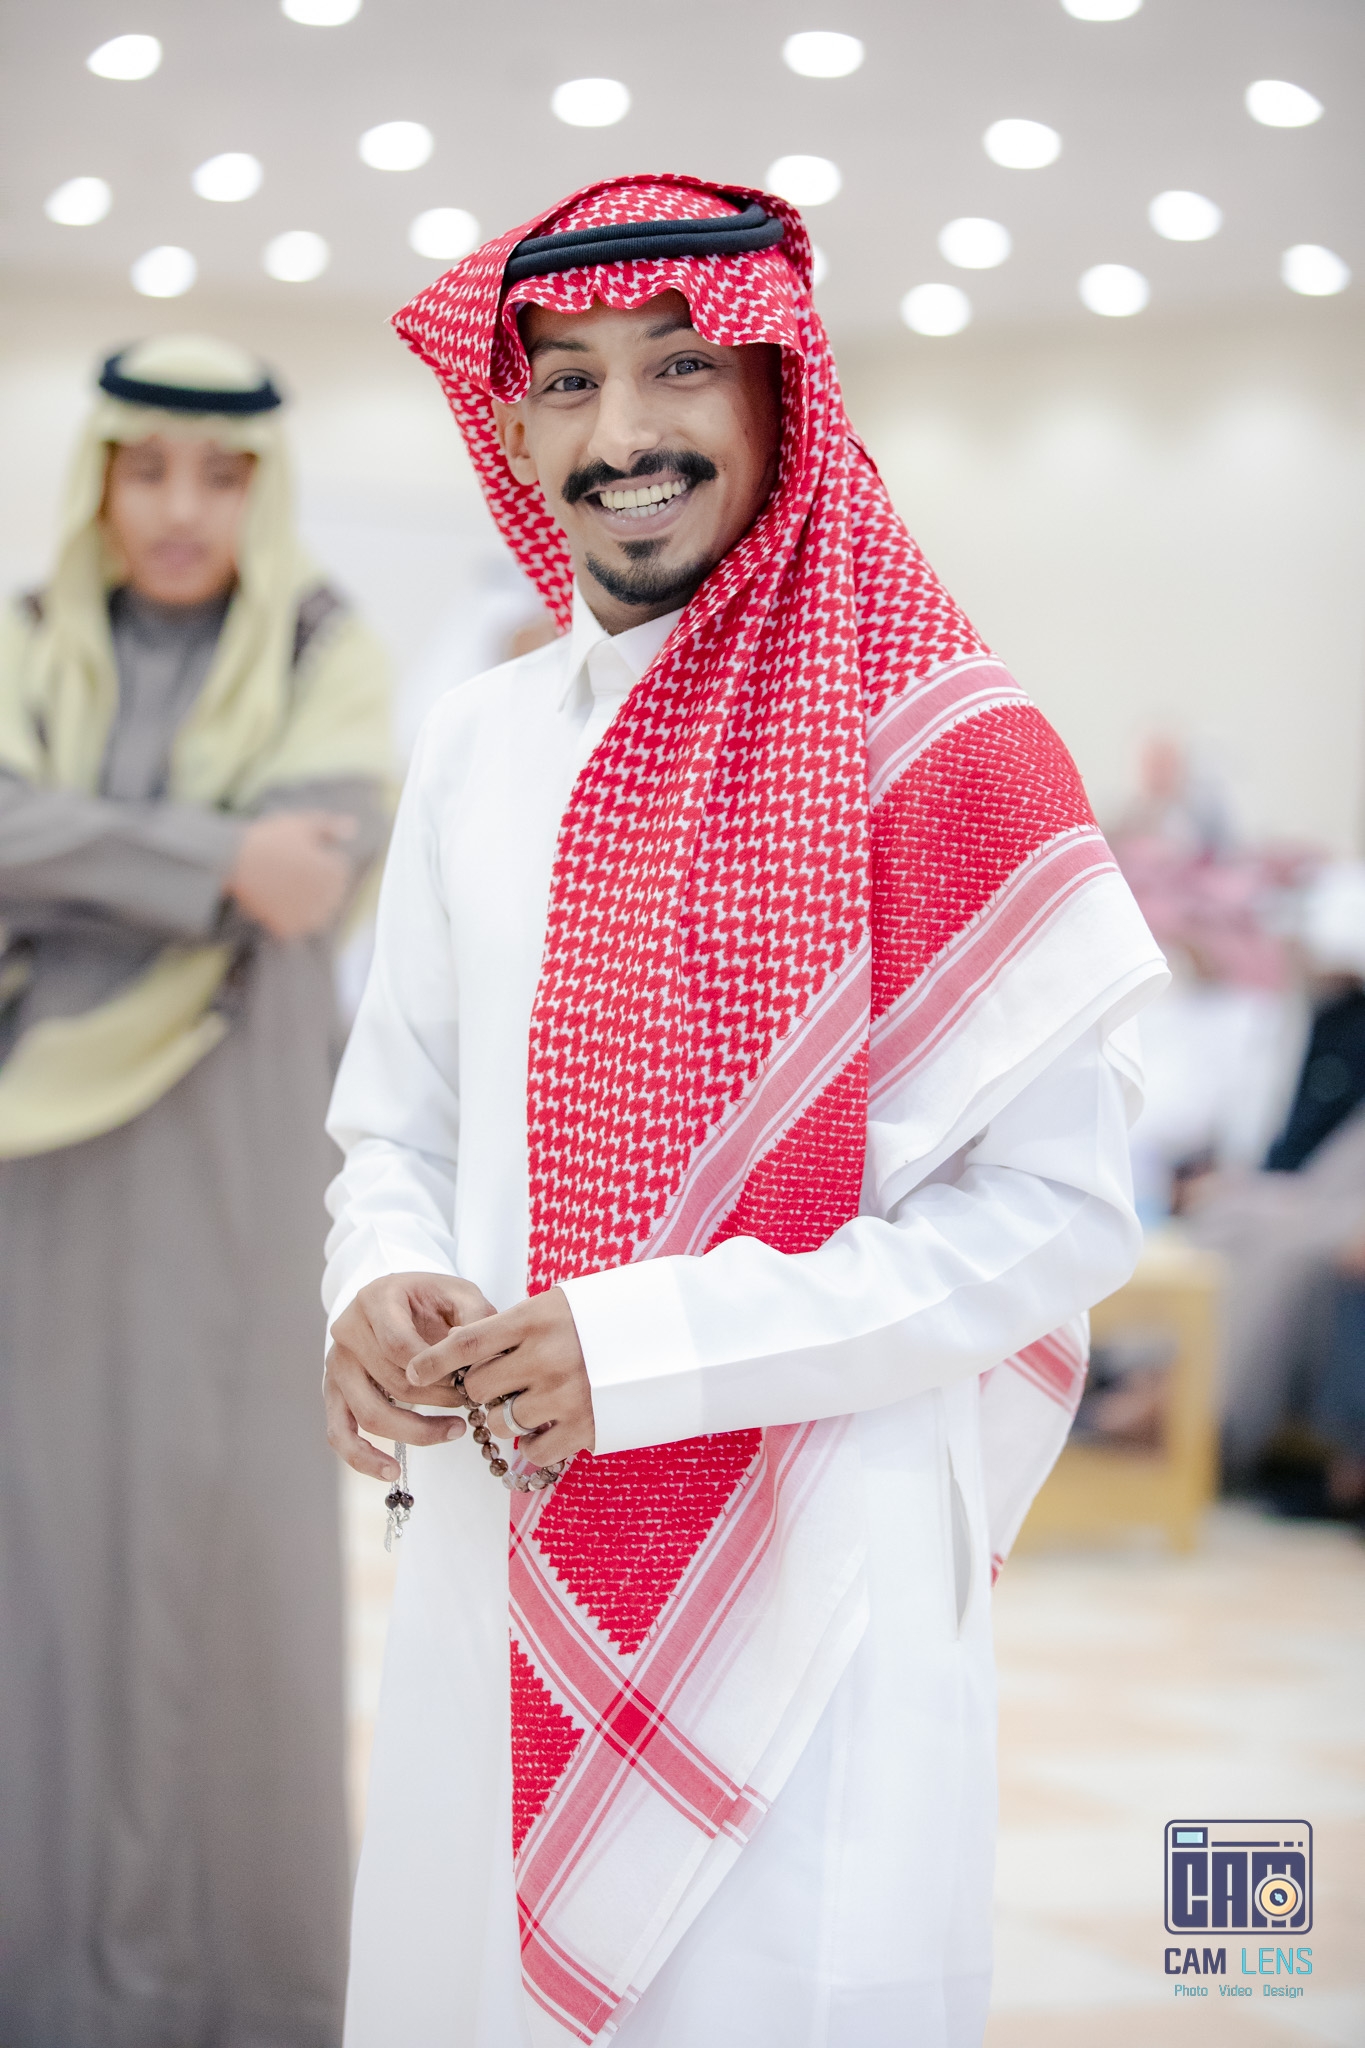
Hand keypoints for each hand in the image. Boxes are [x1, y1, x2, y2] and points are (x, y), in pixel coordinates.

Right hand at [227, 810, 356, 939]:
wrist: (232, 860)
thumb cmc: (267, 839)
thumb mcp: (300, 825)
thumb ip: (329, 827)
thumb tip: (353, 828)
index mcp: (334, 871)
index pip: (340, 871)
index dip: (322, 860)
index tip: (300, 855)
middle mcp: (326, 896)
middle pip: (332, 894)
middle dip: (317, 884)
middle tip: (289, 872)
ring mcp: (307, 914)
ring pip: (319, 913)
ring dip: (309, 904)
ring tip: (285, 888)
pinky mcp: (288, 927)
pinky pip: (298, 926)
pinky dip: (292, 919)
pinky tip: (278, 904)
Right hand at [324, 1272, 495, 1483]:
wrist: (399, 1299)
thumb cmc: (433, 1298)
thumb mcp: (459, 1293)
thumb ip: (475, 1316)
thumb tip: (474, 1358)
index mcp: (375, 1300)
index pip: (399, 1346)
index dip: (435, 1370)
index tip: (467, 1378)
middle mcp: (347, 1331)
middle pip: (391, 1382)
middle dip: (438, 1398)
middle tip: (471, 1402)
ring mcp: (336, 1364)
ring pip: (369, 1413)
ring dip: (416, 1430)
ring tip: (454, 1431)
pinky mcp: (333, 1393)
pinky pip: (340, 1434)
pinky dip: (363, 1458)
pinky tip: (391, 1472)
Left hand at [405, 1287, 594, 1470]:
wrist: (667, 1335)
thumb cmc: (604, 1317)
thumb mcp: (559, 1304)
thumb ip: (514, 1325)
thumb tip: (461, 1344)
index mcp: (535, 1318)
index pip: (466, 1341)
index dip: (433, 1358)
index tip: (413, 1369)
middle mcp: (545, 1357)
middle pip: (478, 1386)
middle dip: (479, 1389)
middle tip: (496, 1384)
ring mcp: (564, 1395)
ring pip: (502, 1421)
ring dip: (505, 1416)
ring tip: (527, 1403)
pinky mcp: (584, 1427)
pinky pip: (533, 1449)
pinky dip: (531, 1443)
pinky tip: (543, 1428)